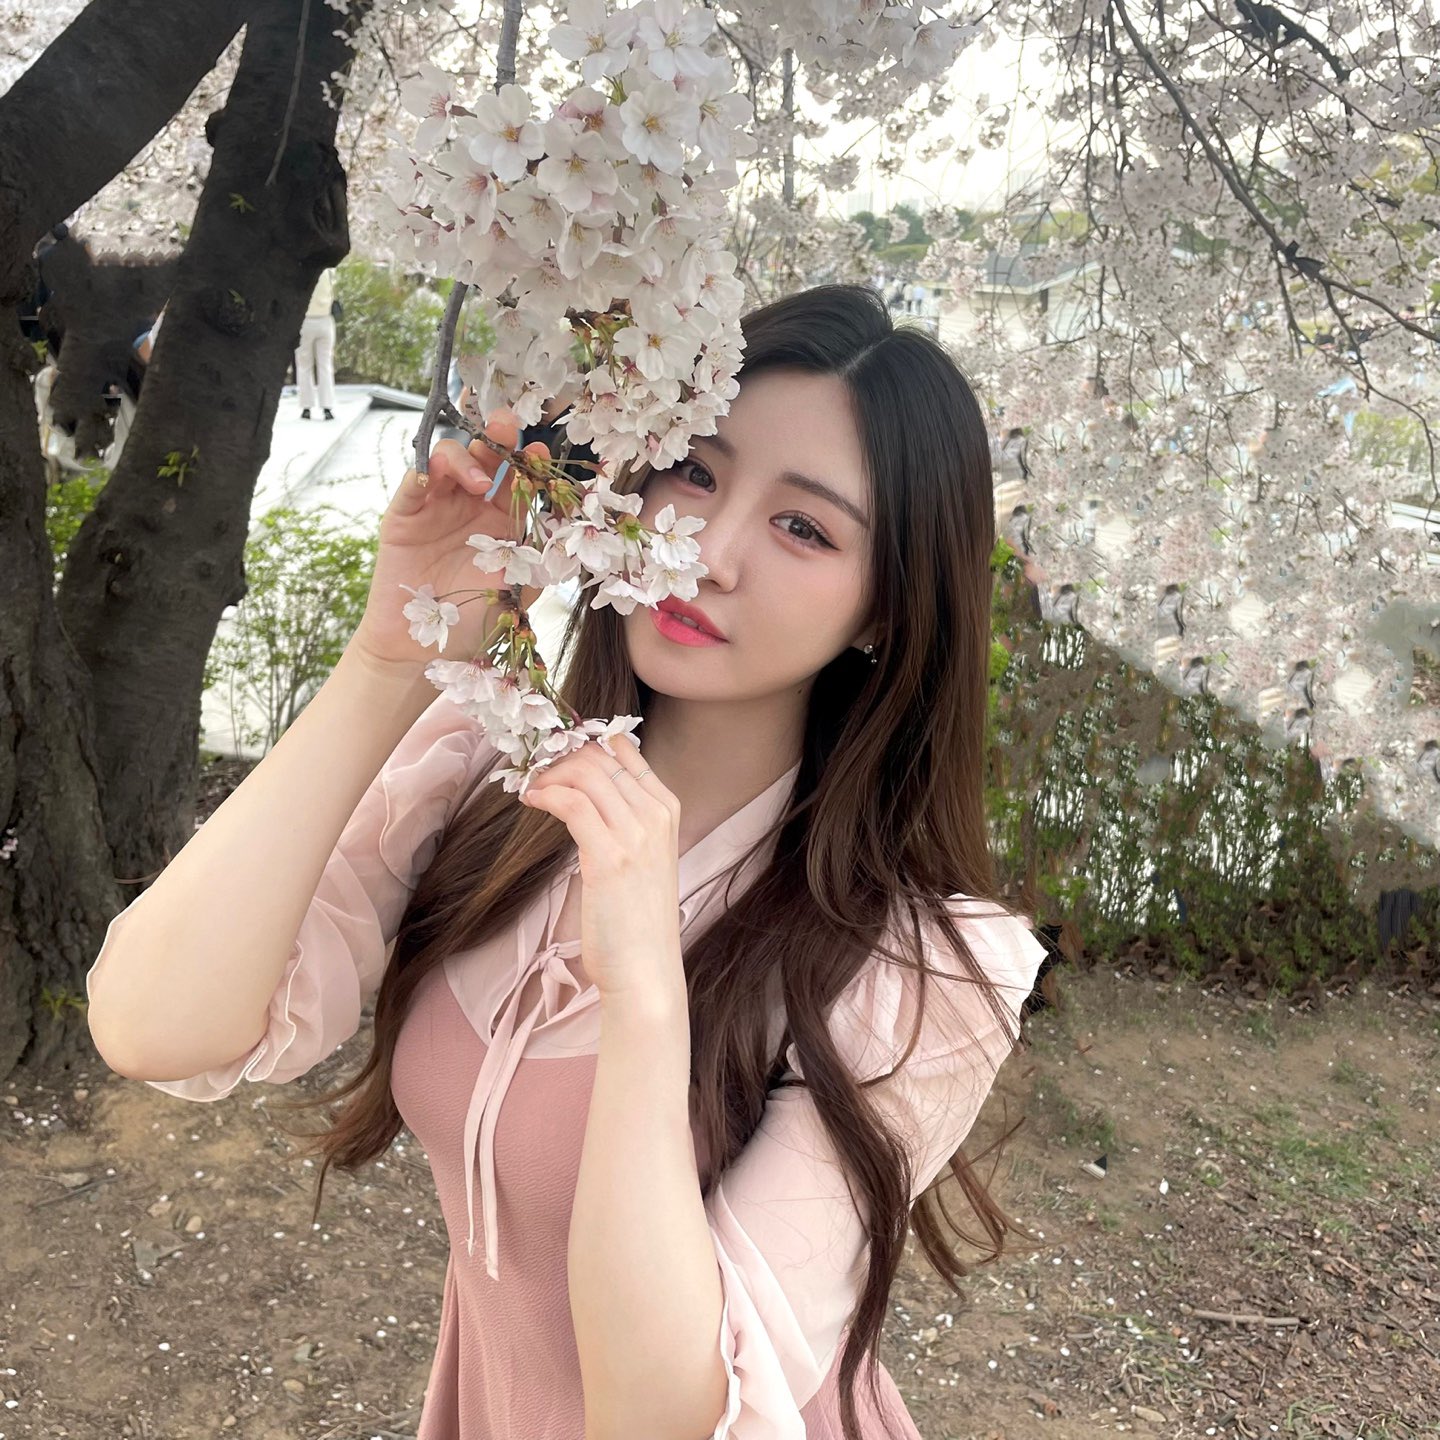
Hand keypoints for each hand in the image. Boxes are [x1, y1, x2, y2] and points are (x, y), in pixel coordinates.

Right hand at [349, 409, 552, 676]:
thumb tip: (569, 524)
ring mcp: (437, 507)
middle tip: (507, 427)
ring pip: (449, 459)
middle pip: (484, 457)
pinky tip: (436, 475)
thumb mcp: (519, 588)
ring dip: (465, 459)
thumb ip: (541, 556)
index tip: (540, 453)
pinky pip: (414, 481)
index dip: (528, 461)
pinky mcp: (405, 515)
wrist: (421, 648)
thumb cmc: (472, 622)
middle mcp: (470, 507)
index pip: (517, 478)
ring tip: (479, 482)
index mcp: (502, 521)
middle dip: (496, 438)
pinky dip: (424, 470)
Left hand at [518, 735, 683, 1006]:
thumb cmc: (636, 918)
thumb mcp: (643, 857)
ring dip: (548, 774)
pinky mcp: (609, 857)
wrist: (645, 970)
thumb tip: (585, 789)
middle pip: (601, 757)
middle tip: (533, 770)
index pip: (626, 751)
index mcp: (667, 810)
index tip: (554, 752)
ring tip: (529, 787)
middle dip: (559, 756)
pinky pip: (573, 804)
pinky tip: (531, 801)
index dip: (584, 743)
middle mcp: (656, 816)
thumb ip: (625, 819)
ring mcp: (636, 836)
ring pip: (585, 774)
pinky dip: (546, 795)